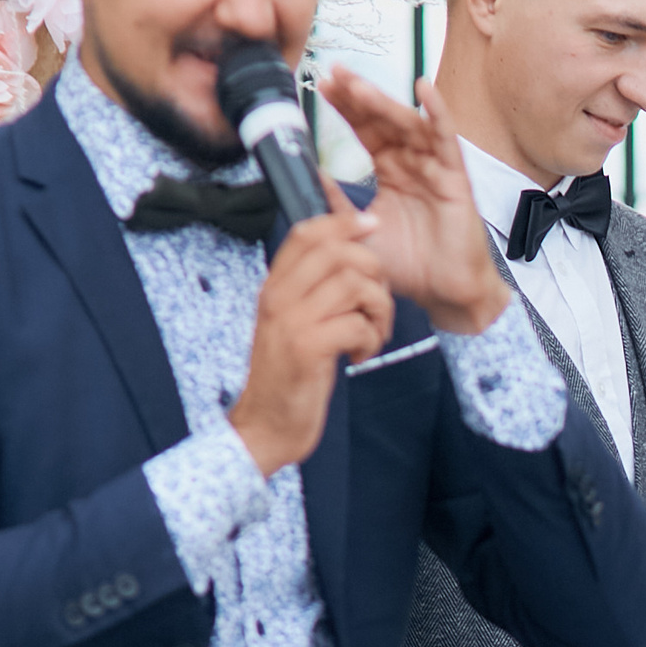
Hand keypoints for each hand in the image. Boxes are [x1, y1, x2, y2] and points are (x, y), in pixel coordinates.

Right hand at [226, 182, 392, 475]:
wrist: (266, 425)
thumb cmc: (288, 376)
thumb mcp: (292, 324)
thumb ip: (312, 291)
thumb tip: (350, 257)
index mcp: (274, 287)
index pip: (307, 233)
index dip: (344, 220)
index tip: (372, 225)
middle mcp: (278, 298)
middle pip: (338, 252)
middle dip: (373, 273)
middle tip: (377, 305)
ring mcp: (291, 322)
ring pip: (354, 286)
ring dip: (378, 311)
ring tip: (372, 335)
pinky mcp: (307, 350)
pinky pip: (357, 325)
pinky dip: (371, 341)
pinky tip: (360, 357)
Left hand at [316, 65, 506, 334]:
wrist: (443, 293)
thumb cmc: (409, 266)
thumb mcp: (360, 232)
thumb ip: (337, 204)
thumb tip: (311, 176)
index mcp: (390, 172)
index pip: (365, 131)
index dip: (345, 108)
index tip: (321, 87)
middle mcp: (412, 163)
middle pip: (383, 119)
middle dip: (358, 96)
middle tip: (333, 74)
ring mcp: (434, 167)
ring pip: (408, 124)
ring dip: (383, 101)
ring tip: (357, 84)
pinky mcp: (456, 177)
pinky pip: (447, 139)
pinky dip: (437, 112)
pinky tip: (423, 89)